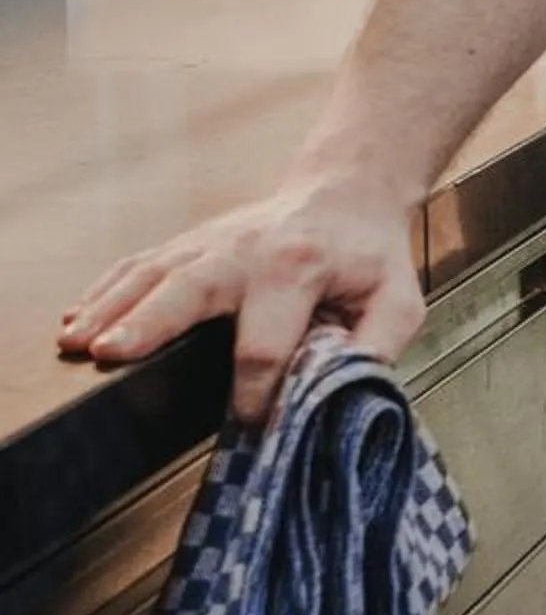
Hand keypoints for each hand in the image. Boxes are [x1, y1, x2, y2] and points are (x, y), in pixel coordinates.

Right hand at [57, 172, 425, 424]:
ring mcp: (211, 242)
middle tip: (112, 352)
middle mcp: (248, 250)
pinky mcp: (189, 244)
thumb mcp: (398, 299)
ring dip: (112, 307)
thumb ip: (376, 346)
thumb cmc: (370, 256)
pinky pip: (139, 264)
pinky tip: (77, 317)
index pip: (268, 341)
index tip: (252, 420)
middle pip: (193, 288)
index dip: (257, 388)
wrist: (348, 193)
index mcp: (302, 267)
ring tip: (78, 340)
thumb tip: (341, 391)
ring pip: (154, 273)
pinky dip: (105, 289)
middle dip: (152, 321)